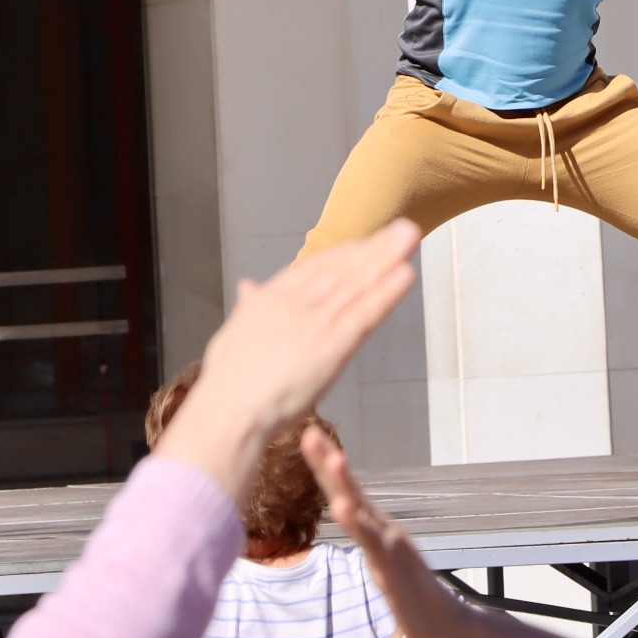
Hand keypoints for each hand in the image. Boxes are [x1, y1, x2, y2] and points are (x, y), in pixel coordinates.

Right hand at [156, 221, 419, 503]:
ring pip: (357, 283)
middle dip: (374, 247)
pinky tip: (406, 273)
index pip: (314, 267)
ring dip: (387, 257)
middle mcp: (295, 302)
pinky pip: (365, 312)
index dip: (344, 253)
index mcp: (270, 298)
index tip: (366, 242)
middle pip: (342, 268)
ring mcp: (315, 322)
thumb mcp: (232, 334)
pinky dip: (387, 291)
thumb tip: (248, 286)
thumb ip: (248, 307)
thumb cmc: (227, 383)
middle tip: (403, 227)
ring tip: (410, 236)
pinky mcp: (333, 344)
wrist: (229, 410)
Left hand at [304, 425, 472, 637]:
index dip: (325, 464)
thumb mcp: (380, 560)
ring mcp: (389, 545)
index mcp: (375, 527)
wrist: (443, 624)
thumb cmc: (410, 594)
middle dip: (328, 462)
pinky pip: (372, 543)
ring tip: (332, 457)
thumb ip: (368, 538)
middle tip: (310, 432)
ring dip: (347, 483)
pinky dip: (358, 523)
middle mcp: (382, 528)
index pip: (345, 490)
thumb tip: (352, 518)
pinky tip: (342, 507)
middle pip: (350, 491)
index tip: (309, 435)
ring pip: (363, 510)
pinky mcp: (393, 566)